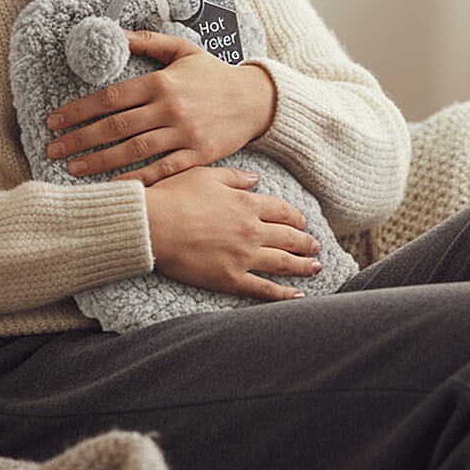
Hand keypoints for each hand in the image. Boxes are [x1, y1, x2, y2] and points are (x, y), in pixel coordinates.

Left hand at [45, 29, 275, 184]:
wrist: (257, 100)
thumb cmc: (215, 74)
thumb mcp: (184, 50)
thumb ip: (149, 42)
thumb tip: (114, 33)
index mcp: (162, 82)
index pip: (111, 97)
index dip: (79, 110)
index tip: (54, 120)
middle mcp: (170, 108)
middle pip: (116, 126)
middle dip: (80, 138)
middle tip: (52, 148)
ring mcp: (184, 134)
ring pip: (134, 150)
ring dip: (100, 161)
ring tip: (73, 168)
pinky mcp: (198, 156)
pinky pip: (162, 170)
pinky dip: (137, 179)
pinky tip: (116, 185)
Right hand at [144, 166, 321, 300]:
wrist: (152, 224)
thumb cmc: (174, 195)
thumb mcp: (207, 175)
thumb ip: (235, 178)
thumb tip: (256, 180)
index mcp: (247, 203)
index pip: (282, 211)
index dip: (296, 217)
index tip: (302, 222)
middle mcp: (251, 230)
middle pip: (289, 237)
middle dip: (306, 242)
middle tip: (316, 247)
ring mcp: (243, 256)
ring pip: (283, 263)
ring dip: (304, 266)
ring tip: (316, 268)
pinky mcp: (230, 279)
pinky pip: (263, 289)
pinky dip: (284, 294)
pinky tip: (297, 295)